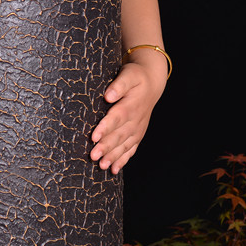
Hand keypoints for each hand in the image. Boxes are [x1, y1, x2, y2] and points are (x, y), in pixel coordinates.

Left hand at [90, 55, 166, 173]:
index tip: (94, 137)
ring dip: (113, 157)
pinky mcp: (137, 134)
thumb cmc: (136, 77)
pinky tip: (113, 170)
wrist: (152, 83)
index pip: (116, 118)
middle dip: (106, 147)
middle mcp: (135, 120)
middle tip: (93, 156)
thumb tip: (108, 95)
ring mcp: (137, 129)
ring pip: (124, 145)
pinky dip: (123, 160)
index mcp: (131, 105)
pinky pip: (131, 149)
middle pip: (119, 135)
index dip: (105, 128)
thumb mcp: (129, 75)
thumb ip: (119, 84)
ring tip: (102, 166)